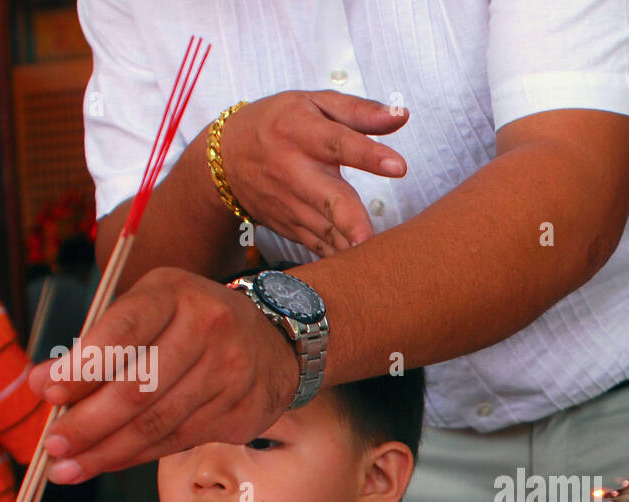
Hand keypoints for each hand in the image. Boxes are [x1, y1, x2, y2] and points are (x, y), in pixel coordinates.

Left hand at [28, 266, 297, 482]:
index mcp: (176, 293)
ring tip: (69, 467)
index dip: (84, 366)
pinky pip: (179, 440)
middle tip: (53, 447)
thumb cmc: (190, 326)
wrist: (273, 343)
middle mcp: (209, 328)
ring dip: (107, 451)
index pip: (123, 332)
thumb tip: (41, 384)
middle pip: (138, 388)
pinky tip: (109, 461)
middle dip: (88, 423)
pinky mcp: (242, 409)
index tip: (49, 393)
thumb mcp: (146, 313)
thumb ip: (95, 347)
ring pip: (157, 423)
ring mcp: (231, 372)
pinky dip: (137, 456)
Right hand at [222, 90, 409, 253]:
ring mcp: (291, 205)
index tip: (398, 167)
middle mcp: (295, 171)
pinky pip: (320, 247)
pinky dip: (340, 259)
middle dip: (349, 220)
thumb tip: (401, 114)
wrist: (226, 160)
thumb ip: (359, 111)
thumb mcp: (313, 103)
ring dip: (352, 247)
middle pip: (328, 199)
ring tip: (379, 263)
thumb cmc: (279, 124)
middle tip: (368, 238)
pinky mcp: (291, 228)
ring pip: (327, 231)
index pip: (338, 143)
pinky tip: (361, 269)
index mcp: (302, 132)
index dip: (368, 155)